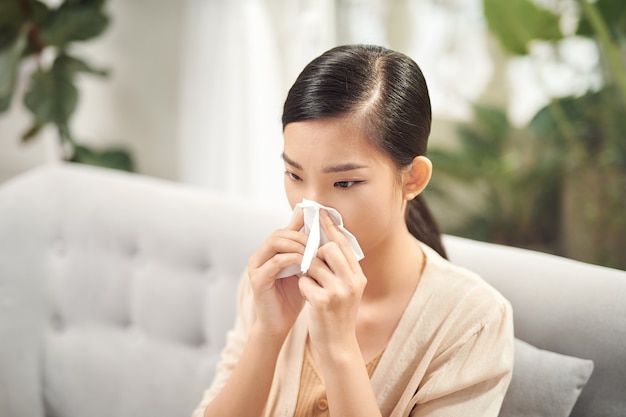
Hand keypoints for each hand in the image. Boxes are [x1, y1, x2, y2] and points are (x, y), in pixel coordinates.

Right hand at [247, 208, 307, 337]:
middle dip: (301, 235)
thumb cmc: (292, 298)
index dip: (300, 223)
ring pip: (275, 242)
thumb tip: (323, 235)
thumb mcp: (302, 271)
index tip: (318, 222)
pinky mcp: (257, 279)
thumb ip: (306, 254)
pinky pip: (275, 261)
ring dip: (297, 245)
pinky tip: (305, 263)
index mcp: (270, 253)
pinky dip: (292, 258)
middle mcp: (260, 256)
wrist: (279, 325)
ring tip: (313, 252)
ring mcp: (256, 267)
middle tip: (318, 242)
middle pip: (279, 233)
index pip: (284, 229)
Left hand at [299, 209, 366, 356]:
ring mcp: (339, 291)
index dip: (332, 227)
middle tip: (310, 260)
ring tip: (311, 284)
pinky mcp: (323, 301)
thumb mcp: (347, 290)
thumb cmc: (338, 316)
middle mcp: (352, 281)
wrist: (337, 345)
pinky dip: (302, 287)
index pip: (345, 244)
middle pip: (329, 248)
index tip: (322, 214)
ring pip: (314, 264)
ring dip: (307, 272)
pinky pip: (305, 281)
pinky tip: (309, 297)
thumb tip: (327, 243)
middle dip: (315, 252)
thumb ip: (341, 268)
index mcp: (358, 276)